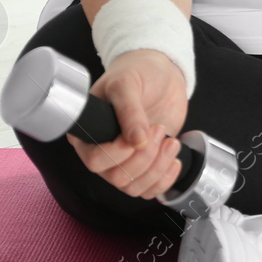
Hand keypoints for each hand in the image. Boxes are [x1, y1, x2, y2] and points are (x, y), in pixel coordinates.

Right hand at [66, 48, 189, 199]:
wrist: (161, 73)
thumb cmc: (137, 72)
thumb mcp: (128, 83)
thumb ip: (129, 111)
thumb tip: (136, 141)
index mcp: (87, 134)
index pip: (95, 160)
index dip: (120, 152)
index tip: (141, 132)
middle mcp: (101, 152)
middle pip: (117, 178)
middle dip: (145, 157)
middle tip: (159, 129)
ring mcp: (123, 161)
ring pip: (133, 187)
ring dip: (158, 167)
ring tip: (170, 141)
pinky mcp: (144, 165)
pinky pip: (149, 189)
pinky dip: (165, 179)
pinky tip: (173, 159)